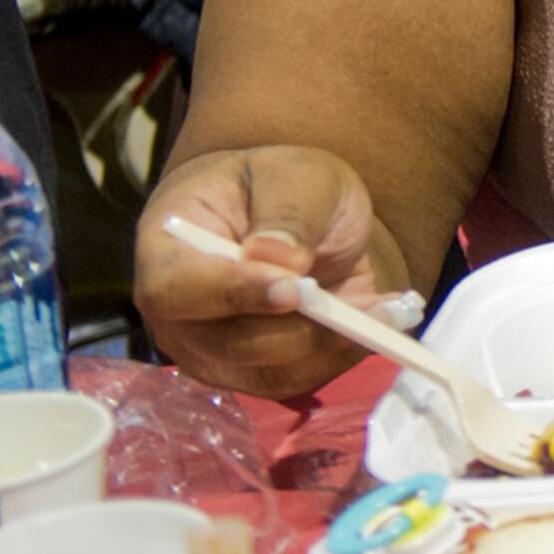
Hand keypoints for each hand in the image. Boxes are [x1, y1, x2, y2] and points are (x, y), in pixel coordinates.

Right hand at [133, 146, 395, 400]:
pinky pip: (297, 379)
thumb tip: (278, 257)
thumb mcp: (295, 175)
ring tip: (386, 312)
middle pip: (228, 343)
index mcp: (166, 249)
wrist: (287, 214)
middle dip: (301, 328)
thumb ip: (287, 210)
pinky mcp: (251, 373)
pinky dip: (343, 355)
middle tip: (363, 306)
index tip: (293, 287)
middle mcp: (178, 314)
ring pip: (268, 371)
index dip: (232, 294)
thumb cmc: (276, 185)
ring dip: (333, 346)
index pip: (177, 289)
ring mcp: (211, 352)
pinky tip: (379, 321)